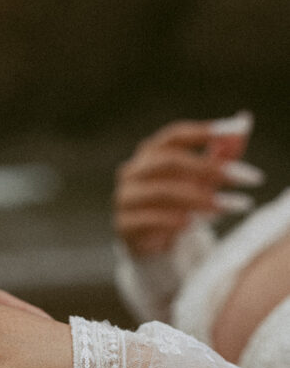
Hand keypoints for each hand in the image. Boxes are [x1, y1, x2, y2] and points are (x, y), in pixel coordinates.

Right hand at [114, 114, 262, 256]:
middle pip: (169, 162)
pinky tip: (194, 225)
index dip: (202, 132)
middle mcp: (133, 171)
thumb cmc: (182, 205)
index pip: (174, 136)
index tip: (234, 133)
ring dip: (197, 199)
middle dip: (209, 168)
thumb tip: (244, 122)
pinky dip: (173, 221)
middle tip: (244, 178)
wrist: (157, 246)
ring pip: (161, 193)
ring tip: (226, 207)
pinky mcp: (123, 225)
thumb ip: (222, 153)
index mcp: (151, 153)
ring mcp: (125, 198)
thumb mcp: (206, 179)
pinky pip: (148, 220)